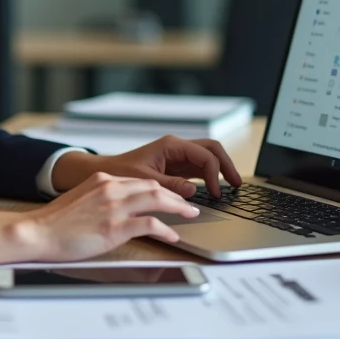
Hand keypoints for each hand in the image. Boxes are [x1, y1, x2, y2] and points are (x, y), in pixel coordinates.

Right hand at [0, 173, 199, 264]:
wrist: (36, 232)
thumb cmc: (55, 222)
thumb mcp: (81, 199)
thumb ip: (101, 197)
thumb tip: (120, 207)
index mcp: (102, 179)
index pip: (140, 180)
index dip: (160, 189)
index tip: (171, 196)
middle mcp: (110, 187)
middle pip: (153, 186)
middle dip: (175, 195)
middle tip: (188, 205)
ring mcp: (113, 206)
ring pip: (156, 199)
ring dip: (178, 207)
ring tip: (190, 215)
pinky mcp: (114, 227)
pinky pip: (150, 225)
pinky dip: (165, 230)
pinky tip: (172, 236)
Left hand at [51, 136, 242, 197]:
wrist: (102, 173)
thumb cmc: (118, 172)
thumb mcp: (143, 180)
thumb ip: (169, 185)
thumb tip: (193, 192)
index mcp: (171, 146)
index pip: (204, 154)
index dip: (214, 173)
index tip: (215, 193)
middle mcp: (177, 148)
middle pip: (212, 150)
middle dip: (227, 165)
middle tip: (236, 185)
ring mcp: (178, 158)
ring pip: (208, 158)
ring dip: (221, 170)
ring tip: (232, 187)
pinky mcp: (176, 168)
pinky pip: (199, 169)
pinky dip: (210, 178)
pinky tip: (215, 191)